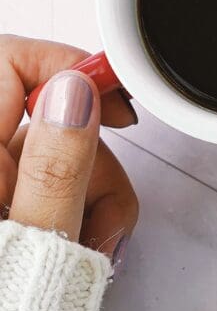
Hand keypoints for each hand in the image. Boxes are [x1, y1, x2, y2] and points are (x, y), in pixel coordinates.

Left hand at [0, 35, 138, 260]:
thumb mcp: (31, 247)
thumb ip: (56, 165)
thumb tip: (74, 91)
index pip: (11, 62)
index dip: (65, 68)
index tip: (112, 103)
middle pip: (45, 113)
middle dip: (89, 158)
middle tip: (99, 212)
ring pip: (54, 152)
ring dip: (89, 192)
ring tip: (91, 246)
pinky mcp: (5, 209)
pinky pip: (45, 184)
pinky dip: (70, 208)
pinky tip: (76, 245)